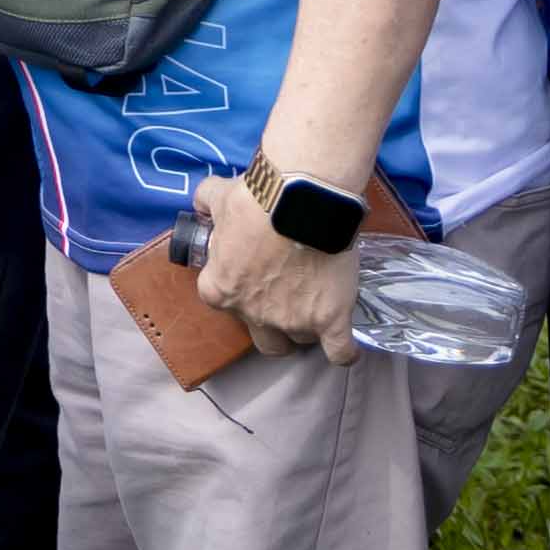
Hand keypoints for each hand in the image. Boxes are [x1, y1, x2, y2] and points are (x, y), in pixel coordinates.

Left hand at [188, 173, 360, 354]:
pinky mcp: (330, 321)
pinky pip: (340, 353)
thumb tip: (203, 204)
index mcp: (220, 290)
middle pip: (265, 338)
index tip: (252, 274)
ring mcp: (292, 321)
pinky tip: (346, 344)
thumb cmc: (258, 200)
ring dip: (307, 326)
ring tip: (319, 301)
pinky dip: (344, 351)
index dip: (239, 289)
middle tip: (287, 298)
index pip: (224, 302)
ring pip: (301, 339)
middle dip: (274, 324)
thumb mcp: (219, 196)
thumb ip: (205, 203)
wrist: (303, 199)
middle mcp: (253, 314)